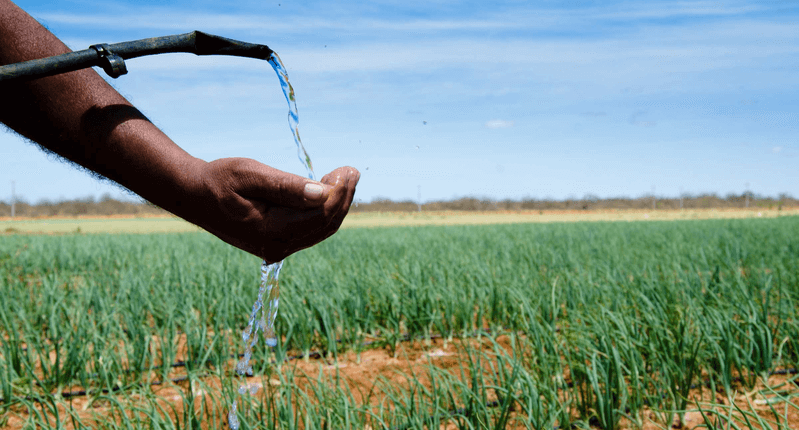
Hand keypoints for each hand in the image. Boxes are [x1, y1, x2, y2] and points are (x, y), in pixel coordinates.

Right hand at [183, 158, 359, 262]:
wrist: (194, 196)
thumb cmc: (219, 179)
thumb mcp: (250, 174)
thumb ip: (286, 186)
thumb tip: (323, 193)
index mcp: (270, 231)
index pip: (320, 215)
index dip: (339, 193)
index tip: (348, 169)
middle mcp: (276, 246)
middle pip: (325, 225)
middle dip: (343, 198)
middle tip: (351, 171)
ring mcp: (277, 248)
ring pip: (320, 230)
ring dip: (336, 205)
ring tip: (343, 178)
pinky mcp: (277, 244)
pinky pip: (310, 231)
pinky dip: (323, 212)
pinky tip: (326, 191)